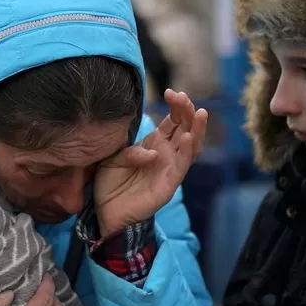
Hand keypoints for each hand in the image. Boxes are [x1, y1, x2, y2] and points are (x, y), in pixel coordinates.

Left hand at [93, 90, 207, 235]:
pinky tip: (187, 138)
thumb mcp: (114, 159)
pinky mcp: (169, 185)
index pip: (173, 120)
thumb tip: (150, 151)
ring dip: (197, 130)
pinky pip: (182, 167)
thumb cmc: (111, 184)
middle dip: (187, 111)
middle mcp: (167, 154)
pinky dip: (186, 152)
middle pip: (185, 128)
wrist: (106, 212)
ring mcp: (170, 169)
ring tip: (199, 113)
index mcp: (155, 144)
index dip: (176, 106)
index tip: (172, 92)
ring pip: (191, 147)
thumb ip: (131, 151)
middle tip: (183, 97)